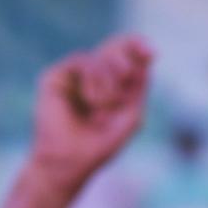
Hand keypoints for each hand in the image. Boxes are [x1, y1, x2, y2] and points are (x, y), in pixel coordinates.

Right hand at [28, 34, 151, 190]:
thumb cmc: (102, 144)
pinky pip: (82, 60)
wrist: (72, 160)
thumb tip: (145, 62)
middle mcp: (95, 76)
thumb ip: (139, 89)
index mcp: (115, 84)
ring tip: (104, 105)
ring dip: (109, 80)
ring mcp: (75, 75)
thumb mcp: (131, 116)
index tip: (151, 51)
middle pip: (114, 47)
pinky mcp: (56, 76)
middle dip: (127, 54)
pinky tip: (92, 101)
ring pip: (100, 55)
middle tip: (128, 72)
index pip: (127, 56)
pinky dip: (94, 80)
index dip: (137, 47)